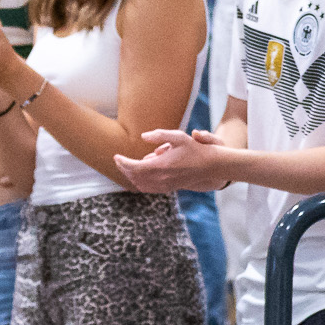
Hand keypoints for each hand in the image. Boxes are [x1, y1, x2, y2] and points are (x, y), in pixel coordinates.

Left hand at [114, 127, 228, 193]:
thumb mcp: (178, 136)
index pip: (134, 167)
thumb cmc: (194, 149)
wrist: (209, 166)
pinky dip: (139, 183)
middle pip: (134, 177)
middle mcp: (161, 178)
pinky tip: (139, 176)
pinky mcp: (168, 189)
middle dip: (124, 169)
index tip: (116, 156)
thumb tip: (143, 136)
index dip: (122, 162)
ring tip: (126, 166)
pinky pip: (148, 189)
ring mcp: (165, 185)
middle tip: (119, 160)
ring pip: (140, 184)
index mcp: (161, 166)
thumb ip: (159, 135)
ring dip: (131, 176)